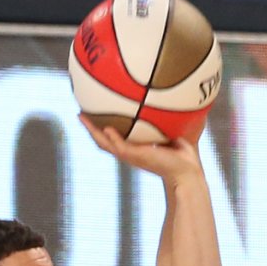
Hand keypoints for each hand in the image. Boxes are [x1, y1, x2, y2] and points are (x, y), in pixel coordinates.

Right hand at [78, 113, 204, 179]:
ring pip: (105, 144)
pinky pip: (120, 147)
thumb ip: (167, 117)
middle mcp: (129, 152)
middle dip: (89, 128)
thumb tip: (172, 95)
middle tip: (79, 114)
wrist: (187, 170)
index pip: (112, 137)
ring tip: (82, 118)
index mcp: (134, 147)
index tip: (93, 114)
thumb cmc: (183, 154)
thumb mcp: (173, 130)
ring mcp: (131, 155)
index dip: (101, 126)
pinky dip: (112, 138)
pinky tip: (106, 128)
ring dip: (92, 132)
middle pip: (102, 140)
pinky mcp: (137, 157)